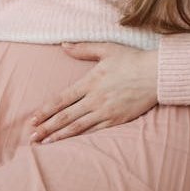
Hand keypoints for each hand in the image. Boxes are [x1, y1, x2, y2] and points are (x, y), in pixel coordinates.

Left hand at [30, 43, 157, 143]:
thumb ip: (83, 48)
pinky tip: (69, 145)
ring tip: (44, 144)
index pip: (61, 99)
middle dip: (47, 127)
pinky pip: (95, 132)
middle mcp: (95, 99)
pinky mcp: (117, 120)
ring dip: (59, 136)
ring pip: (78, 127)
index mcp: (90, 82)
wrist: (157, 74)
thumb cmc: (132, 59)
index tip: (33, 119)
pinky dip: (80, 139)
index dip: (45, 110)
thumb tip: (63, 45)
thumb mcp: (107, 48)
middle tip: (32, 137)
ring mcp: (106, 111)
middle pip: (65, 116)